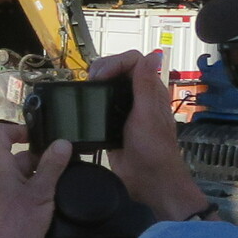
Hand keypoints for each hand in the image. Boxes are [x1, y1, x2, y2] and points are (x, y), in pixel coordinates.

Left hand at [0, 121, 70, 237]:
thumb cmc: (22, 221)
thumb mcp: (41, 190)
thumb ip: (52, 165)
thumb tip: (62, 143)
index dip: (17, 129)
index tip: (38, 136)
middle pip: (16, 153)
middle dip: (39, 157)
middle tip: (61, 163)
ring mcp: (1, 190)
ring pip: (22, 171)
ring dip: (41, 173)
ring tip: (60, 180)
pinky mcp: (8, 204)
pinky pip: (22, 186)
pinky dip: (37, 186)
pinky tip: (53, 194)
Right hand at [91, 51, 212, 220]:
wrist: (148, 181)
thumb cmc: (153, 149)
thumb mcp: (147, 115)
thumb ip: (145, 86)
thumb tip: (150, 56)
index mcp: (150, 91)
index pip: (134, 61)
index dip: (116, 62)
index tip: (101, 76)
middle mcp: (138, 97)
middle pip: (119, 69)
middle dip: (103, 69)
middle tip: (90, 82)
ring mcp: (124, 110)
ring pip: (108, 85)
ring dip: (95, 83)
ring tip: (84, 91)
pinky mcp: (112, 124)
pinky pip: (101, 105)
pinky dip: (91, 100)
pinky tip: (84, 105)